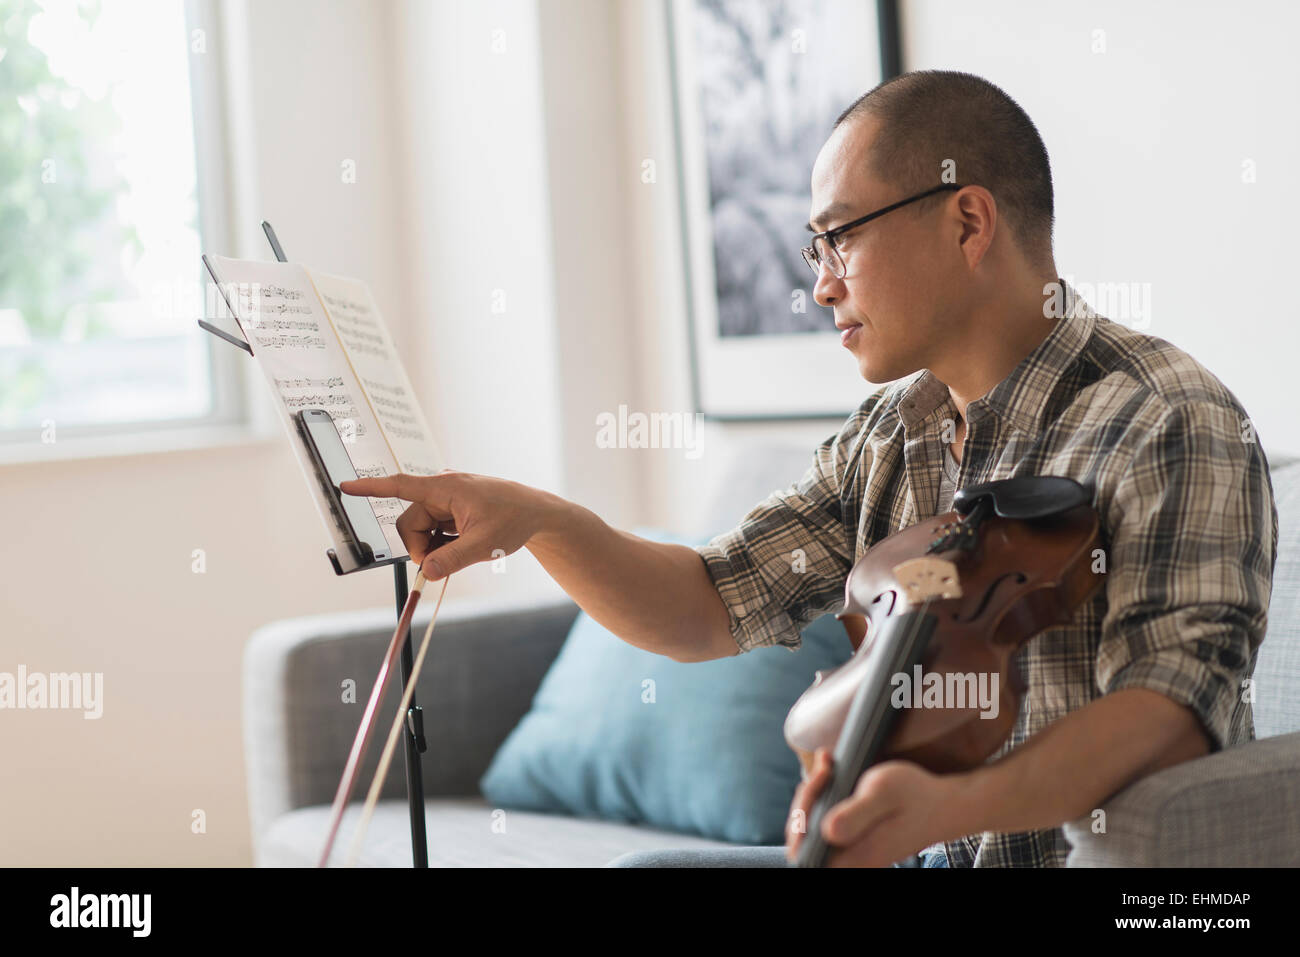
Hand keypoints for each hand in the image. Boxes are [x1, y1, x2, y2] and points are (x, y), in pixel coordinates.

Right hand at [338, 470, 550, 579]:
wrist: (536, 514)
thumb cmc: (514, 520)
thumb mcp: (484, 545)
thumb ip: (452, 559)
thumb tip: (424, 572)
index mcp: (446, 487)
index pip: (400, 485)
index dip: (371, 488)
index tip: (345, 487)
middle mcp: (442, 489)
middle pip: (410, 522)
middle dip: (420, 546)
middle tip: (439, 566)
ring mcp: (446, 499)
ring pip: (421, 529)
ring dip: (433, 547)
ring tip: (462, 552)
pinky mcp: (451, 509)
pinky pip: (433, 530)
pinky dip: (442, 543)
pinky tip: (463, 546)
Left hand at [785, 748, 967, 866]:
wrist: (944, 806)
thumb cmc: (916, 796)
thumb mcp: (885, 793)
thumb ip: (856, 813)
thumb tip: (828, 831)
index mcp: (855, 857)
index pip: (803, 848)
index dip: (801, 813)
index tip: (822, 778)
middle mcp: (850, 861)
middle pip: (803, 839)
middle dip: (807, 798)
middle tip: (825, 767)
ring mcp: (851, 853)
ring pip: (812, 830)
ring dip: (814, 796)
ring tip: (829, 765)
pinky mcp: (854, 841)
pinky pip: (824, 823)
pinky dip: (823, 798)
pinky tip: (832, 773)